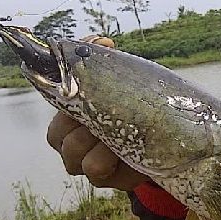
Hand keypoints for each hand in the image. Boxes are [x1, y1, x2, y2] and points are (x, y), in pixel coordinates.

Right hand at [45, 36, 149, 190]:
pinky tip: (122, 151)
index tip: (81, 78)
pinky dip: (106, 157)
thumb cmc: (140, 112)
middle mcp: (71, 140)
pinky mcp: (101, 178)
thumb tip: (103, 41)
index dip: (62, 87)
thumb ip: (111, 62)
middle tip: (105, 112)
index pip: (52, 99)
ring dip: (95, 139)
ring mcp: (83, 161)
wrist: (168, 144)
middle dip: (81, 120)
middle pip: (57, 132)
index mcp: (72, 113)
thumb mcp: (127, 86)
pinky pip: (93, 168)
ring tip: (117, 132)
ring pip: (71, 150)